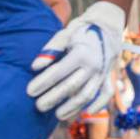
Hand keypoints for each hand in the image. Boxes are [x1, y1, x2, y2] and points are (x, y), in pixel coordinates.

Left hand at [27, 1, 124, 120]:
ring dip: (72, 107)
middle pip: (70, 87)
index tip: (29, 91)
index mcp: (81, 53)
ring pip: (87, 95)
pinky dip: (98, 105)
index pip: (57, 72)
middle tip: (38, 106)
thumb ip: (51, 48)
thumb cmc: (82, 29)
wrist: (109, 23)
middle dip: (52, 99)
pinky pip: (106, 94)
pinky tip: (86, 112)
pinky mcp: (110, 76)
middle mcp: (93, 65)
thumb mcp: (66, 32)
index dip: (42, 83)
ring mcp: (103, 72)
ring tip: (57, 115)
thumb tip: (35, 66)